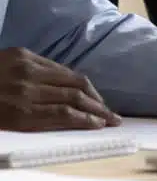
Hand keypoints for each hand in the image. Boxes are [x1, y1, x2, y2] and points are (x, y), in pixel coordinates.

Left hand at [0, 47, 119, 130]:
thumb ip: (27, 123)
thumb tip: (61, 122)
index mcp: (16, 112)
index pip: (63, 116)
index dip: (87, 121)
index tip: (103, 126)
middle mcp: (25, 89)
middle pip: (72, 96)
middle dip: (97, 107)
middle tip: (115, 117)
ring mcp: (25, 68)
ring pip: (69, 78)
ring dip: (91, 91)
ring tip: (103, 102)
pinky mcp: (22, 54)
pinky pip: (56, 65)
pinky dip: (71, 77)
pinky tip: (80, 85)